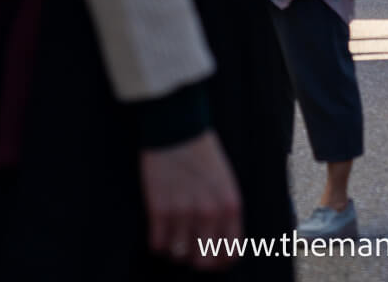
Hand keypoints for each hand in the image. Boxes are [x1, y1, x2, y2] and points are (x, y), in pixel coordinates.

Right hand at [140, 132, 241, 269]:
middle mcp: (209, 213)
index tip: (210, 258)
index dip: (219, 261)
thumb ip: (225, 212)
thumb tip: (219, 243)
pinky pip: (158, 245)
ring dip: (174, 247)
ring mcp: (184, 213)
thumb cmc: (202, 152)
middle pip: (203, 261)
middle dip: (195, 256)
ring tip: (172, 231)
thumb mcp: (225, 181)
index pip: (230, 253)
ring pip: (178, 254)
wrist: (177, 126)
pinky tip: (159, 226)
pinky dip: (157, 240)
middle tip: (188, 245)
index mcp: (230, 205)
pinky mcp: (160, 210)